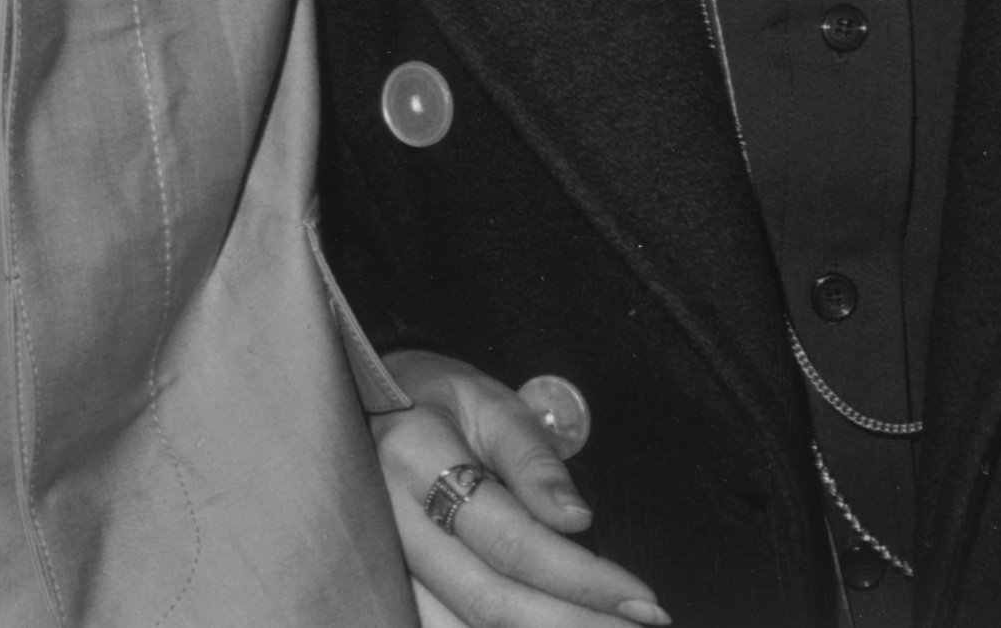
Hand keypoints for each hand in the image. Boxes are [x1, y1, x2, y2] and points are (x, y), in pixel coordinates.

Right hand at [374, 350, 668, 627]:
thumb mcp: (488, 400)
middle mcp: (391, 522)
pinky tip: (548, 626)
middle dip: (573, 624)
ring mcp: (381, 563)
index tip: (639, 597)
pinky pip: (442, 626)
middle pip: (491, 600)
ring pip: (464, 626)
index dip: (580, 578)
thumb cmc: (435, 395)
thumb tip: (575, 518)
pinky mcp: (387, 586)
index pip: (511, 540)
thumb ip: (532, 459)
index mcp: (416, 460)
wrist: (361, 405)